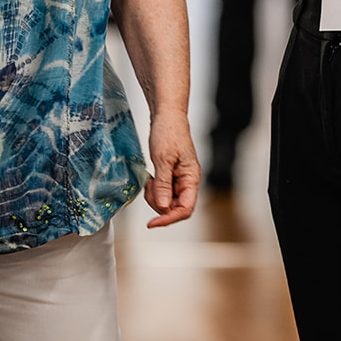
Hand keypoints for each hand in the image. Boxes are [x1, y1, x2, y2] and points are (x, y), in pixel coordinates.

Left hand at [144, 111, 199, 227]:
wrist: (166, 117)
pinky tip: (150, 178)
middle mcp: (187, 182)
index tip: (152, 223)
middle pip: (174, 208)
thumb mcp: (163, 159)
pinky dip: (153, 189)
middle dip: (158, 203)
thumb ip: (164, 185)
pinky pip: (162, 191)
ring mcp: (179, 180)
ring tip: (149, 180)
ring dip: (154, 195)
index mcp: (191, 179)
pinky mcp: (170, 176)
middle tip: (148, 188)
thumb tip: (164, 207)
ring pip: (166, 201)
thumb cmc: (169, 133)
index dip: (169, 219)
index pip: (185, 209)